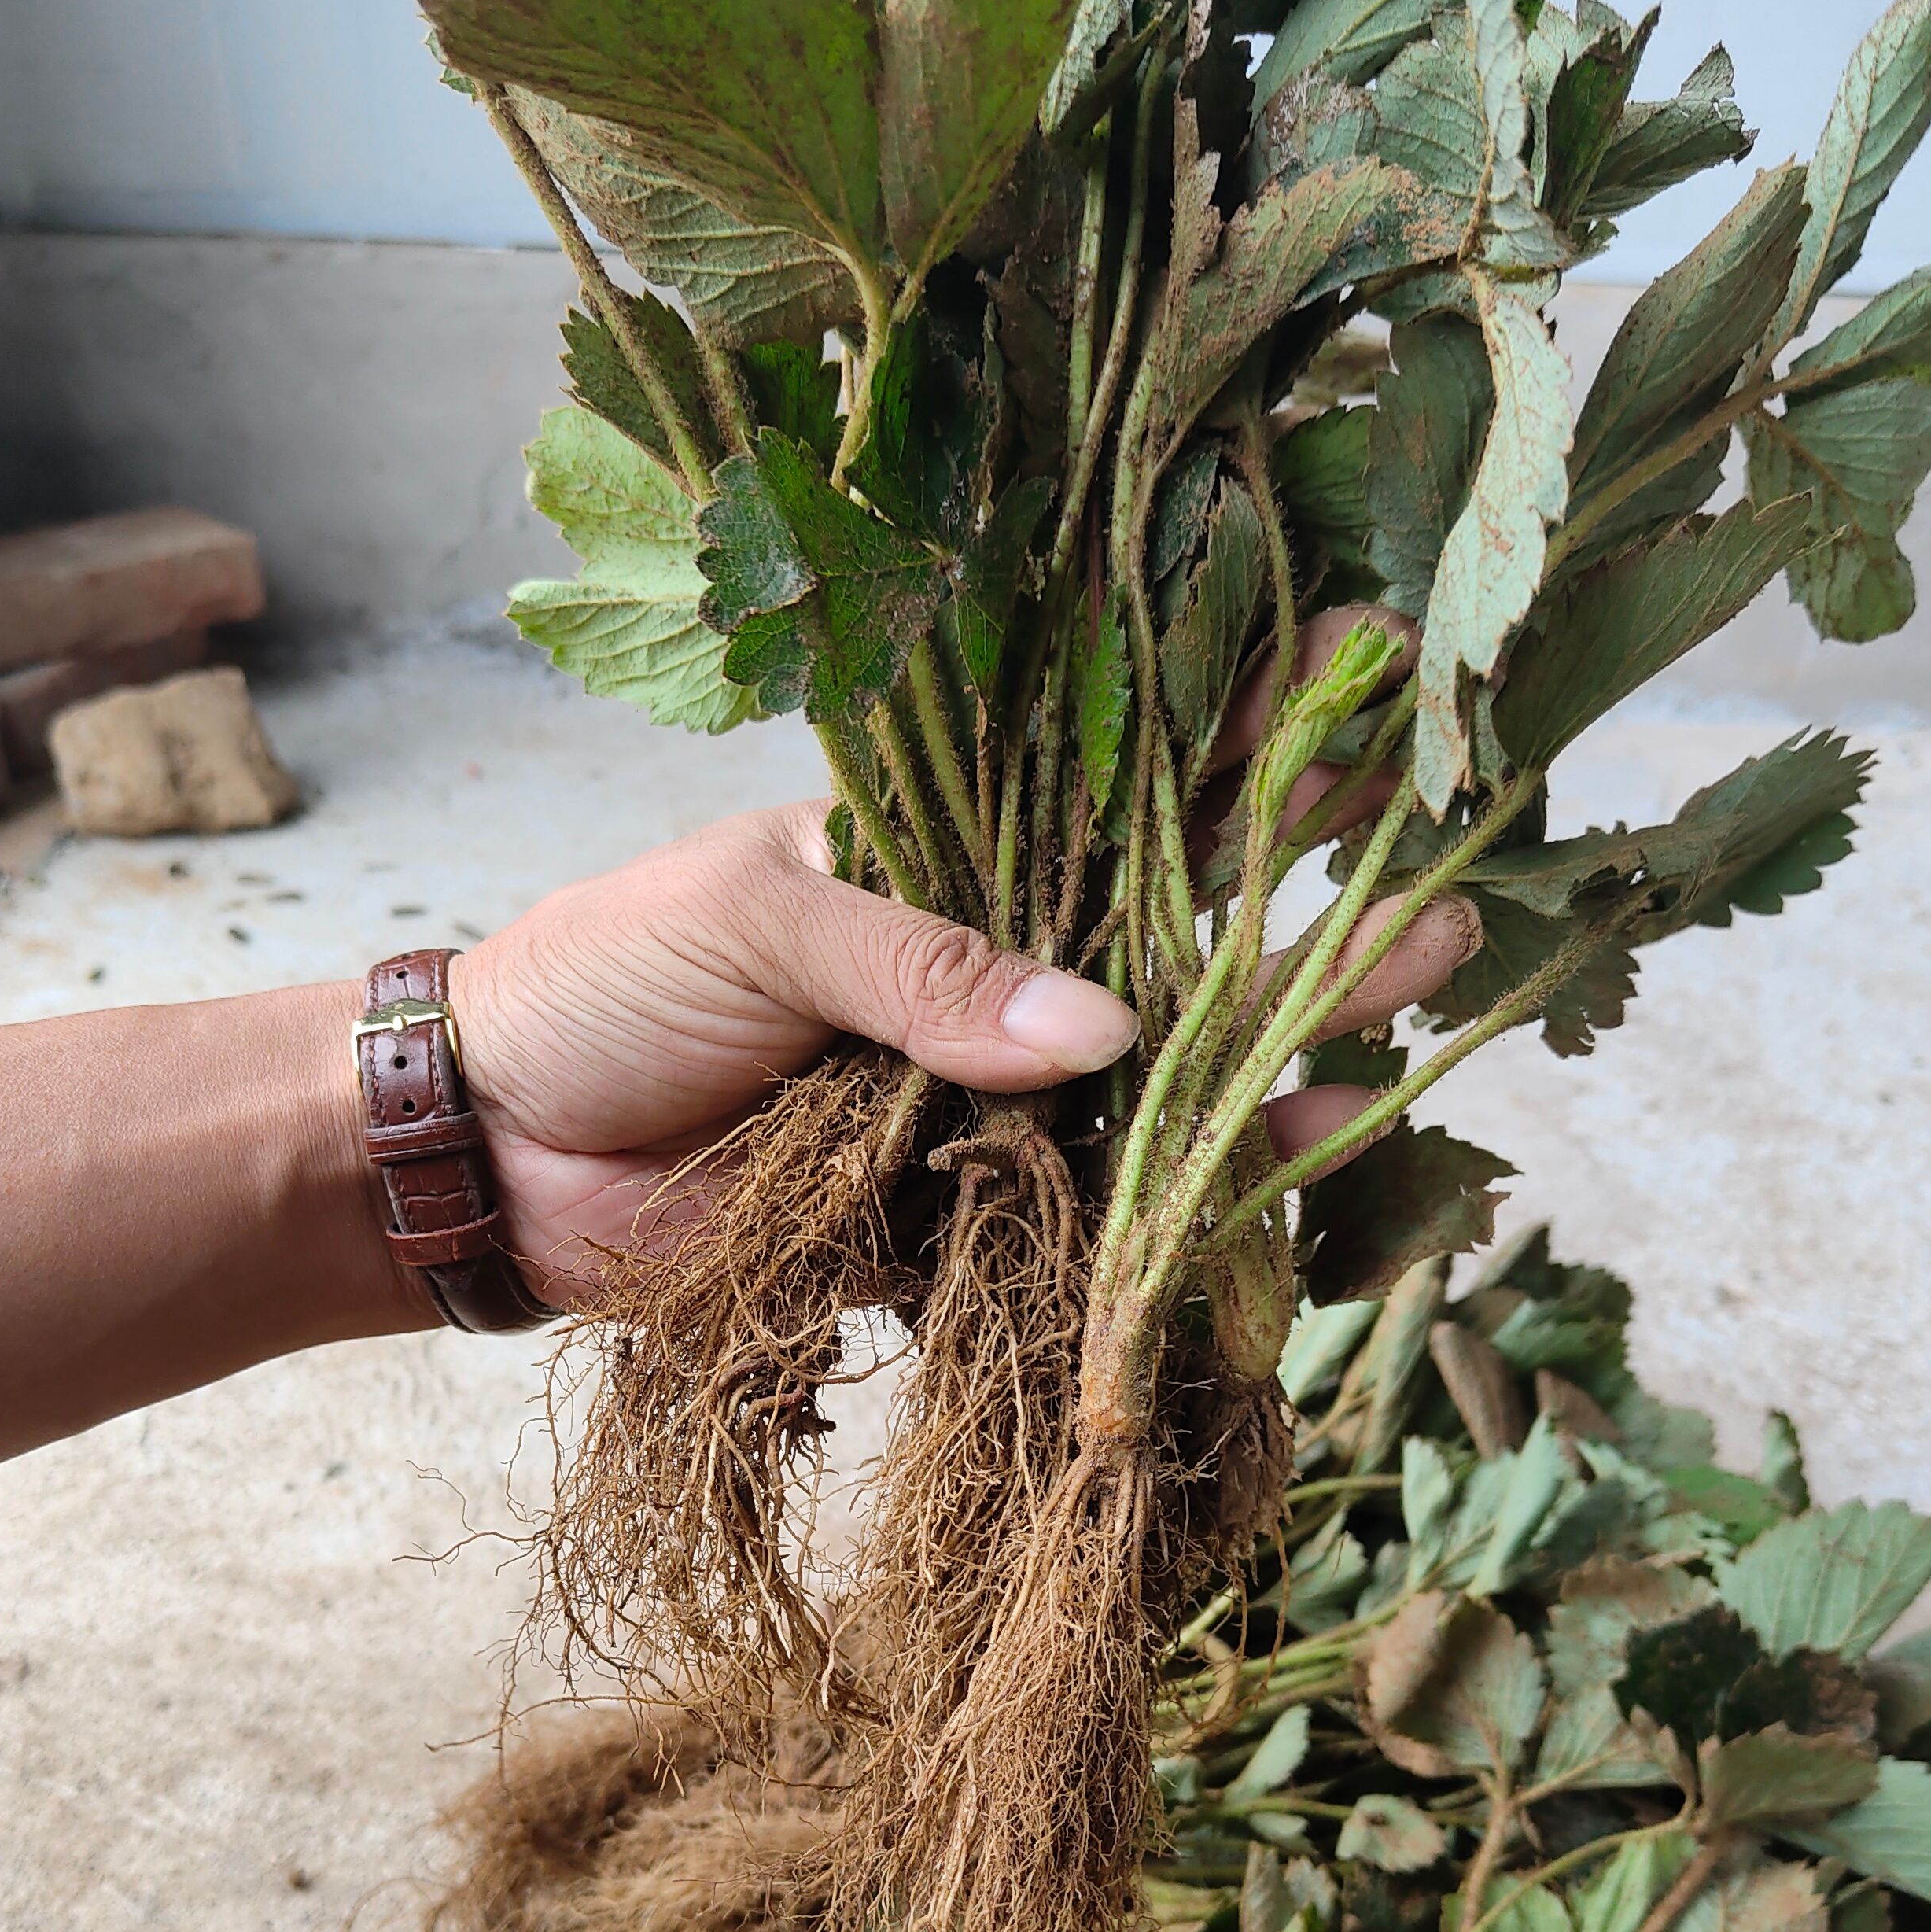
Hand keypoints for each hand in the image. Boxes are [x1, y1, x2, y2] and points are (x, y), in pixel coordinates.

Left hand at [451, 611, 1467, 1307]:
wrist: (490, 1155)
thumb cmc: (603, 985)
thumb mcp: (756, 923)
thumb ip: (926, 971)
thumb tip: (1106, 1032)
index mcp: (938, 862)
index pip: (1109, 795)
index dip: (1234, 756)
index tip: (1365, 702)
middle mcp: (976, 978)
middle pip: (1172, 955)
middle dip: (1305, 936)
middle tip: (1440, 915)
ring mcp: (971, 1105)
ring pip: (1149, 1097)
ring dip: (1266, 1084)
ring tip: (1397, 1060)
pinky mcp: (946, 1225)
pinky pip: (1075, 1225)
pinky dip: (1165, 1229)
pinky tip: (1274, 1207)